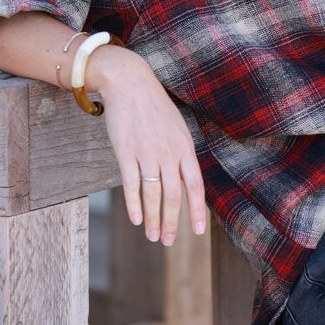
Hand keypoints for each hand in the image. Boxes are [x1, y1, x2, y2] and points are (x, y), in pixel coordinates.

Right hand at [85, 45, 206, 243]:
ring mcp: (147, 153)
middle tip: (167, 241)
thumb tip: (185, 181)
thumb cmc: (154, 107)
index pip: (195, 186)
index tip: (199, 231)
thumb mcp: (177, 128)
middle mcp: (169, 153)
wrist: (130, 83)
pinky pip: (131, 184)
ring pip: (153, 195)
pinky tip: (136, 220)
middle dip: (172, 222)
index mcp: (185, 147)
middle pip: (174, 196)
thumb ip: (181, 154)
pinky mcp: (126, 152)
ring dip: (153, 219)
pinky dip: (134, 205)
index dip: (198, 210)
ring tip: (152, 236)